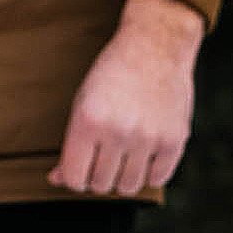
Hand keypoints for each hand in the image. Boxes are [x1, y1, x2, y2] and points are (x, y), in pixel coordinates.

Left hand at [50, 0, 205, 196]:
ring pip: (128, 187)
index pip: (74, 178)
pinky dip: (150, 172)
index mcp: (88, 120)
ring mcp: (148, 137)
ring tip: (125, 154)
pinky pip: (157, 179)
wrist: (156, 45)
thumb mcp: (83, 101)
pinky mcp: (174, 139)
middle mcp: (118, 130)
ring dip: (124, 176)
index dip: (74, 178)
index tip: (81, 169)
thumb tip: (57, 178)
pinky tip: (145, 153)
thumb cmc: (114, 72)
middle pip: (101, 185)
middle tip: (105, 155)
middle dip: (99, 175)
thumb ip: (71, 144)